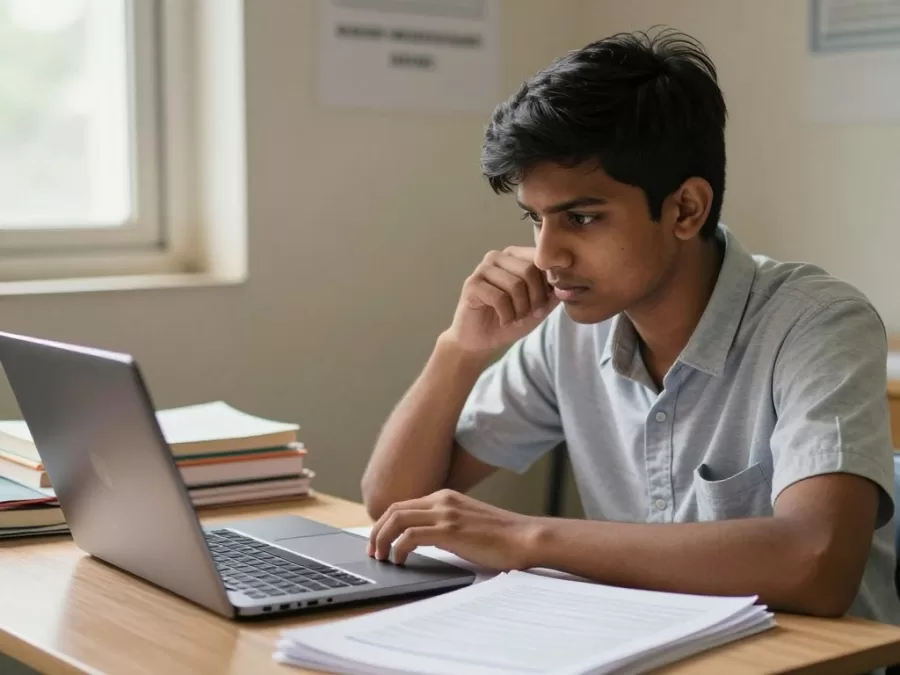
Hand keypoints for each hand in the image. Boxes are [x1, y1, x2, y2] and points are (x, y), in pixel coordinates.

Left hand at [367, 489, 541, 570]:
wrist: (525, 538)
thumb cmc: (502, 537)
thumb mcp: (467, 523)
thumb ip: (446, 525)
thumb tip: (424, 540)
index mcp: (446, 496)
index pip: (403, 505)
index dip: (385, 524)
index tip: (379, 541)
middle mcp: (443, 500)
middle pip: (393, 510)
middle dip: (377, 531)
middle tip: (373, 551)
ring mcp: (446, 514)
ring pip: (397, 520)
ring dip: (382, 539)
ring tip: (381, 557)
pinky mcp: (450, 531)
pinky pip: (410, 536)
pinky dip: (398, 548)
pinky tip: (400, 560)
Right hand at [444, 247, 559, 353]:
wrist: (482, 339)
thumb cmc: (511, 318)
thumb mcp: (540, 304)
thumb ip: (554, 290)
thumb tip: (569, 281)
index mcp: (515, 255)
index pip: (541, 259)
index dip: (549, 284)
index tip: (545, 304)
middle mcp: (498, 257)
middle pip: (530, 270)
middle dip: (536, 298)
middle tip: (531, 314)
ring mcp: (482, 269)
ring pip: (515, 284)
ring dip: (521, 309)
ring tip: (516, 318)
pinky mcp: (471, 285)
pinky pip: (499, 298)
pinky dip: (507, 316)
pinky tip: (504, 321)